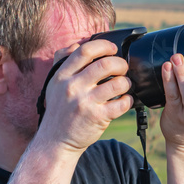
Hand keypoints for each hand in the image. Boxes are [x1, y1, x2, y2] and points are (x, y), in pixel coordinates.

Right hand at [38, 39, 133, 153]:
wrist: (55, 140)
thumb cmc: (59, 110)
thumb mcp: (54, 84)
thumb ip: (63, 62)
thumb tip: (79, 43)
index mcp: (62, 75)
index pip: (85, 51)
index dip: (104, 46)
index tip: (113, 49)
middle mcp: (73, 87)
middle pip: (106, 64)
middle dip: (120, 64)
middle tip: (123, 68)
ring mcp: (85, 102)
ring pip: (117, 83)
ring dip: (127, 82)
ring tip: (125, 85)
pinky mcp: (97, 117)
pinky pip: (122, 103)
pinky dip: (128, 100)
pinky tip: (125, 100)